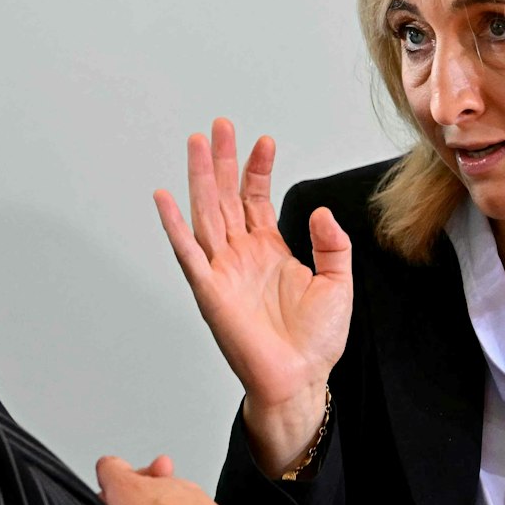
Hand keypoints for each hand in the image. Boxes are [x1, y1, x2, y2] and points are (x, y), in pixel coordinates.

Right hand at [154, 119, 352, 469]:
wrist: (301, 380)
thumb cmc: (316, 342)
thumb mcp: (338, 282)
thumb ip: (332, 244)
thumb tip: (319, 211)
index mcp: (269, 251)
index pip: (256, 199)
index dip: (258, 170)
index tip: (264, 141)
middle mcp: (241, 256)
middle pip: (225, 197)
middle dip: (222, 160)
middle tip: (220, 125)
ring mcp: (223, 271)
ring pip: (206, 214)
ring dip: (200, 178)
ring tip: (197, 143)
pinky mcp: (209, 291)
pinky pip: (188, 253)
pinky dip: (174, 226)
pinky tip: (166, 198)